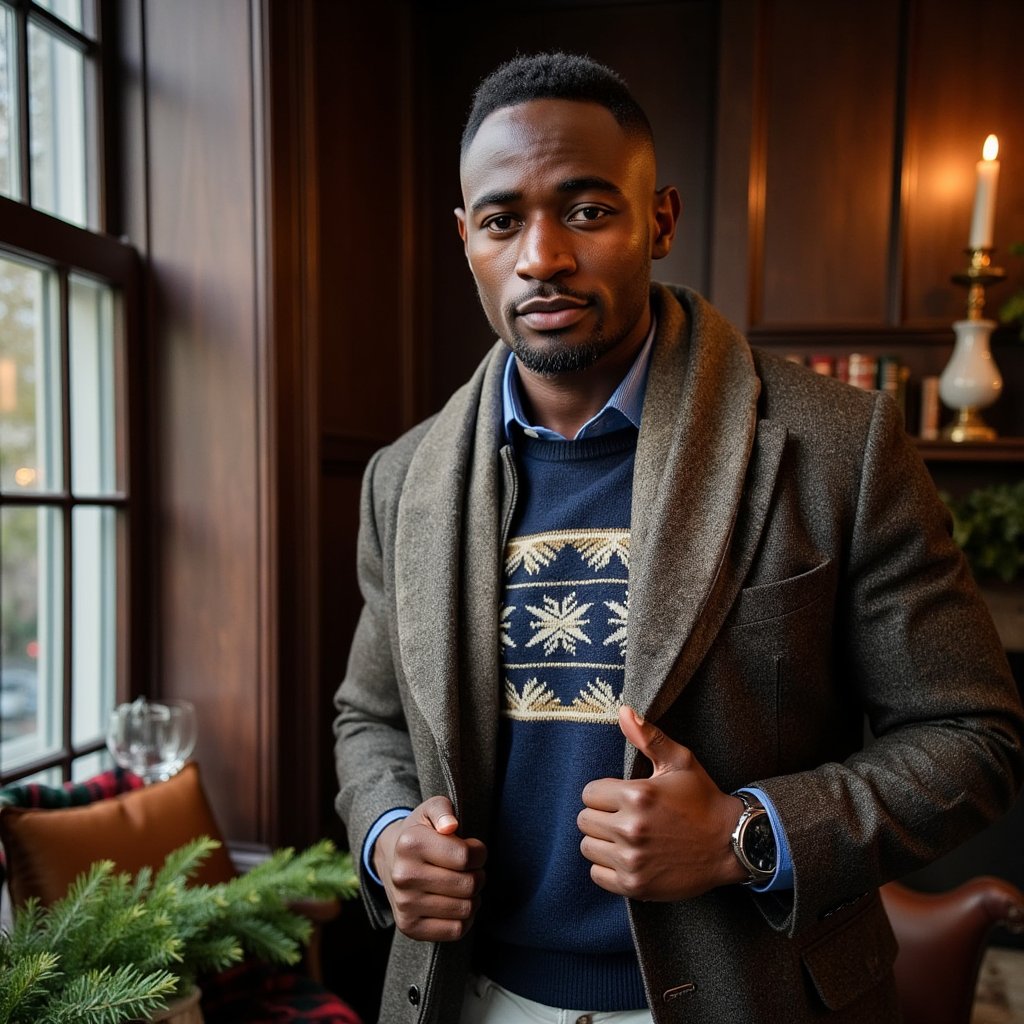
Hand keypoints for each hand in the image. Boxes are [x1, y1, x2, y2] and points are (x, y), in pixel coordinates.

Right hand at [373, 796, 486, 941]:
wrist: (392, 859)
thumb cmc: (421, 832)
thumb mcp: (431, 809)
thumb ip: (444, 809)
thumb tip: (451, 826)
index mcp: (410, 844)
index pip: (467, 856)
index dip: (479, 852)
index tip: (473, 849)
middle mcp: (403, 876)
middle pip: (469, 885)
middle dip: (478, 875)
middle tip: (469, 869)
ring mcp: (404, 905)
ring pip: (466, 909)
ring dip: (473, 897)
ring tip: (462, 884)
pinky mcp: (409, 927)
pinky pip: (455, 930)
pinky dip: (464, 918)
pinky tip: (455, 903)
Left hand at [577, 705, 746, 900]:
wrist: (731, 844)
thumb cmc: (702, 799)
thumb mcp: (680, 761)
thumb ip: (648, 737)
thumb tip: (623, 711)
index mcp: (637, 795)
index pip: (589, 793)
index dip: (604, 793)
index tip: (622, 798)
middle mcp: (631, 828)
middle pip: (584, 820)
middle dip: (601, 816)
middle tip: (623, 817)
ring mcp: (632, 860)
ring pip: (588, 847)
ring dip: (602, 842)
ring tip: (625, 837)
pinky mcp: (635, 885)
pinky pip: (597, 875)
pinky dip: (607, 868)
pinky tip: (628, 857)